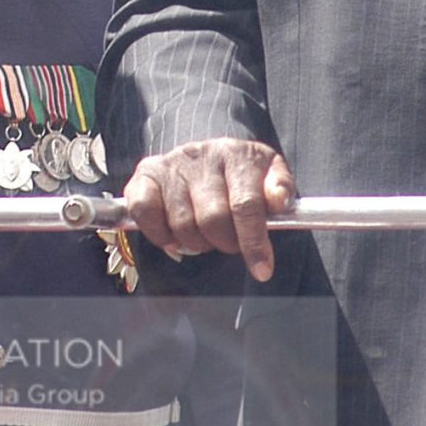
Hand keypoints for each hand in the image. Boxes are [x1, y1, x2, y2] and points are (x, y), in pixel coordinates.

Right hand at [120, 138, 296, 281]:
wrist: (205, 157)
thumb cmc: (239, 177)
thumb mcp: (268, 176)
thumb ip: (280, 188)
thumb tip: (278, 200)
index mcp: (237, 155)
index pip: (245, 205)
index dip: (253, 242)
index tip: (262, 270)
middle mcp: (202, 155)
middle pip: (212, 219)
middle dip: (223, 243)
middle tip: (227, 243)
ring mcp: (171, 164)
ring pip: (182, 223)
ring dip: (195, 243)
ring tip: (203, 235)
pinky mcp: (145, 174)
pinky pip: (146, 213)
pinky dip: (160, 235)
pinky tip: (174, 235)